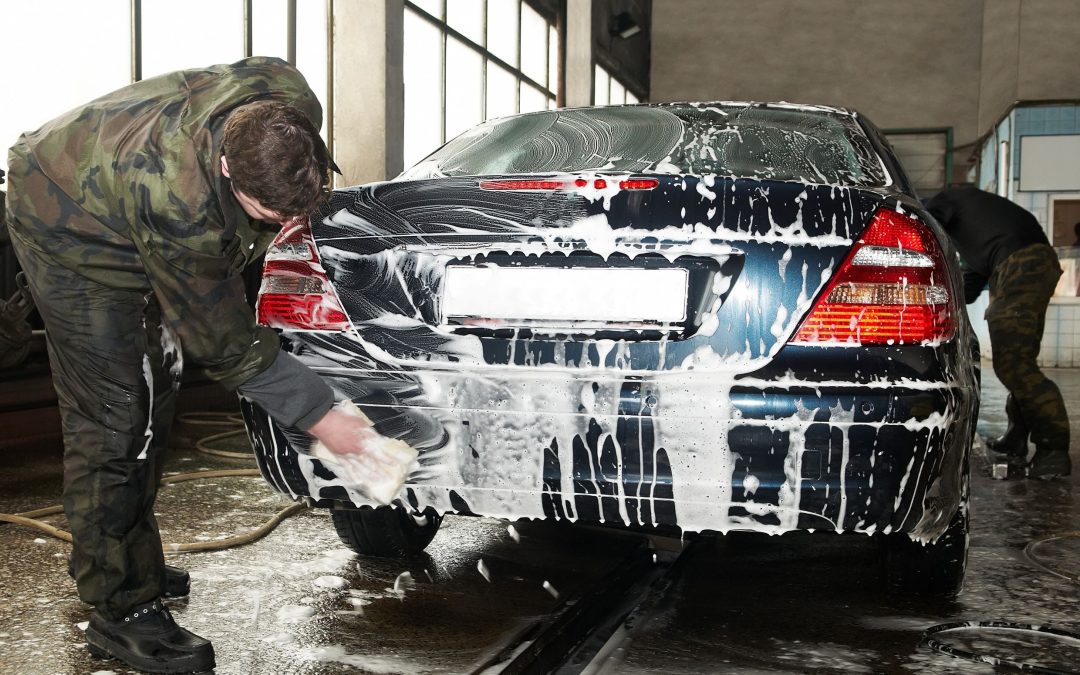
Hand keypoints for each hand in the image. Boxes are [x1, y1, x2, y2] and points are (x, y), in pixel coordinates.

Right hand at [305, 404, 419, 503]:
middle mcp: (356, 451)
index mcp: (362, 442)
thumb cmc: (341, 419)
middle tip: (388, 478)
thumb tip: (378, 440)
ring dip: (369, 476)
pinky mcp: (338, 457)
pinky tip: (357, 480)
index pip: (378, 453)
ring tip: (376, 482)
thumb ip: (370, 433)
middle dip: (380, 471)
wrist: (323, 422)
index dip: (387, 459)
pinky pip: (347, 468)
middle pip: (371, 463)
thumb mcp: (360, 423)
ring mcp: (346, 456)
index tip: (395, 465)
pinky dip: (352, 475)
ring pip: (360, 468)